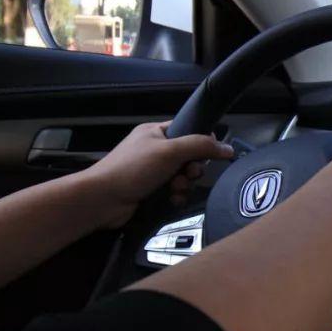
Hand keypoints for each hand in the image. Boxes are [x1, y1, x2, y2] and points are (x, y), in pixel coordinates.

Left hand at [81, 121, 234, 227]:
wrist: (102, 200)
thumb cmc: (133, 169)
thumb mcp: (170, 151)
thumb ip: (201, 146)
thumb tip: (228, 148)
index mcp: (155, 132)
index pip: (188, 130)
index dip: (201, 142)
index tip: (207, 154)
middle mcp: (154, 150)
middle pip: (189, 156)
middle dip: (192, 168)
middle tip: (187, 174)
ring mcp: (151, 171)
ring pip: (183, 176)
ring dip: (184, 184)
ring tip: (175, 189)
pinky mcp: (150, 191)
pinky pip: (174, 191)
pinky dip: (176, 196)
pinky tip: (171, 199)